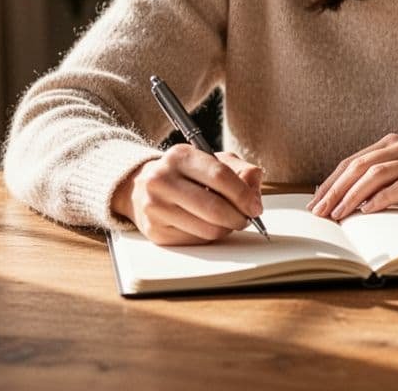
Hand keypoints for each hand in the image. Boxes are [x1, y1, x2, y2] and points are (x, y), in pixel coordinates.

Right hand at [111, 144, 263, 245]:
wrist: (141, 188)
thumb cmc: (185, 174)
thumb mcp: (212, 161)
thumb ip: (239, 169)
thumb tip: (255, 182)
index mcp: (180, 156)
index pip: (220, 176)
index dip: (244, 195)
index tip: (255, 207)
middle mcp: (163, 180)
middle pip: (214, 208)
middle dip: (239, 217)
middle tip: (246, 218)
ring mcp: (156, 207)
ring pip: (208, 229)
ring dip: (227, 229)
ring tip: (228, 221)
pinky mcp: (155, 230)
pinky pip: (195, 241)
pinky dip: (209, 236)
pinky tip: (207, 225)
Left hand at [309, 133, 397, 220]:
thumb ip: (384, 180)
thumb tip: (349, 202)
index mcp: (393, 143)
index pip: (352, 162)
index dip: (331, 182)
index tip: (314, 203)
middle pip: (359, 166)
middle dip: (335, 190)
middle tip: (319, 212)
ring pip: (376, 174)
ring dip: (352, 196)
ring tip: (337, 214)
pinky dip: (381, 199)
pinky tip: (367, 211)